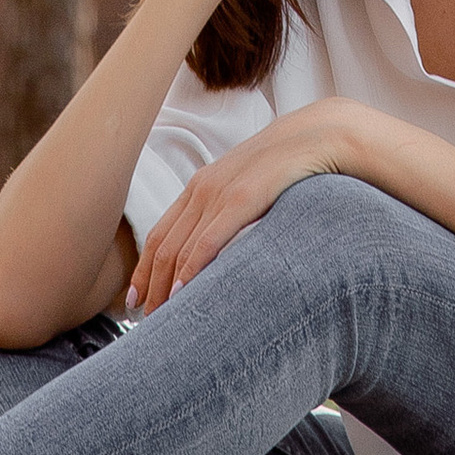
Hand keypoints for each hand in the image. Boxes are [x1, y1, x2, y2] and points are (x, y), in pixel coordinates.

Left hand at [128, 102, 370, 311]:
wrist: (320, 134)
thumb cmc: (289, 168)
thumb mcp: (250, 188)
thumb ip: (230, 212)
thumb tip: (219, 251)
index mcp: (202, 186)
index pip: (160, 234)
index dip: (143, 270)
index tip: (133, 299)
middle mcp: (203, 188)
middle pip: (163, 245)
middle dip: (149, 284)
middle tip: (142, 320)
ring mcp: (221, 193)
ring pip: (179, 247)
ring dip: (164, 285)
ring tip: (157, 317)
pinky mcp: (243, 198)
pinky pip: (208, 239)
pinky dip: (190, 268)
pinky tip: (182, 292)